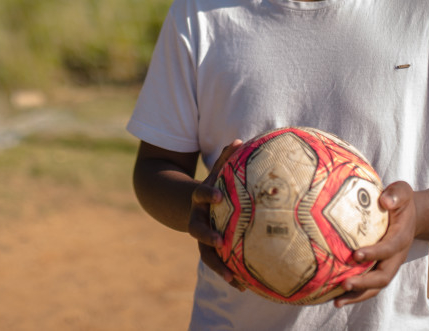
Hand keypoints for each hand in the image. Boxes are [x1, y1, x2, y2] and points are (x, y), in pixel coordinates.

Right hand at [187, 139, 243, 289]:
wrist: (182, 204)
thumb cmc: (212, 186)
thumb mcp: (216, 172)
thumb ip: (226, 159)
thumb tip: (240, 140)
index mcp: (199, 199)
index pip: (201, 194)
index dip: (208, 194)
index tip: (218, 196)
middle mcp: (197, 219)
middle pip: (197, 230)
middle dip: (207, 237)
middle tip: (219, 241)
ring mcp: (202, 236)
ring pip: (207, 254)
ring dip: (219, 267)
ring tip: (234, 280)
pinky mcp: (210, 250)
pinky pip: (219, 264)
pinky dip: (230, 274)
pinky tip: (245, 287)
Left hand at [334, 181, 416, 307]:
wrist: (410, 215)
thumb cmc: (400, 200)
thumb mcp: (402, 191)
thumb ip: (397, 194)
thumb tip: (385, 201)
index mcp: (401, 237)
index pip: (389, 249)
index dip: (374, 253)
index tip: (356, 255)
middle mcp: (395, 256)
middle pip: (383, 276)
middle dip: (364, 282)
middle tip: (344, 283)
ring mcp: (388, 264)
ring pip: (375, 286)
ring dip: (357, 294)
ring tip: (337, 301)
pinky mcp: (378, 268)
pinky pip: (368, 284)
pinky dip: (354, 293)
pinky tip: (335, 297)